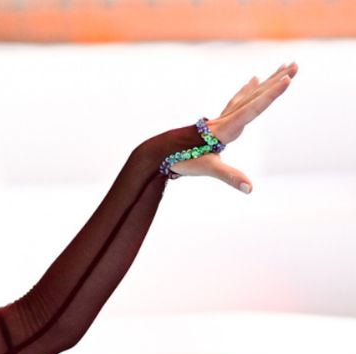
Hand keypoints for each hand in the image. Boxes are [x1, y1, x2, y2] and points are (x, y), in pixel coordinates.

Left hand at [169, 62, 297, 191]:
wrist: (158, 154)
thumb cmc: (182, 160)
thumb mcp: (207, 169)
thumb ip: (230, 177)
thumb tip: (250, 189)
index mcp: (227, 129)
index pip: (254, 108)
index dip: (271, 94)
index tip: (287, 79)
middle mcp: (226, 119)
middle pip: (256, 96)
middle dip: (276, 81)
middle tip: (296, 64)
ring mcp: (222, 119)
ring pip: (249, 95)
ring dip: (267, 82)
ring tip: (283, 65)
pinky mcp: (218, 121)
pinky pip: (237, 100)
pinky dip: (248, 90)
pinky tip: (253, 80)